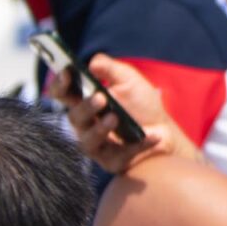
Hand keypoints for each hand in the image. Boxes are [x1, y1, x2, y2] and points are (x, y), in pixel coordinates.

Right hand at [45, 53, 190, 173]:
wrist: (165, 130)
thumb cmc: (142, 105)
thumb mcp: (129, 80)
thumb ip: (112, 69)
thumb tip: (93, 63)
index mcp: (84, 102)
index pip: (63, 94)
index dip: (60, 84)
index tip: (66, 72)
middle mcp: (85, 125)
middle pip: (75, 117)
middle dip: (86, 107)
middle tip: (100, 97)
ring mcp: (98, 146)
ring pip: (89, 141)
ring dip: (101, 129)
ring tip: (115, 118)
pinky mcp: (113, 162)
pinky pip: (121, 155)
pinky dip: (138, 145)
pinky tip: (152, 136)